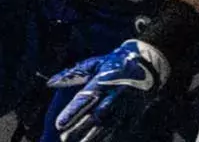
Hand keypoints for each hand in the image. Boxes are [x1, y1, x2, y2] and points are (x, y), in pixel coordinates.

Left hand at [46, 40, 170, 141]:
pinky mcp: (133, 115)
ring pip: (106, 126)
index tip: (58, 124)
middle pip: (94, 117)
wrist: (148, 65)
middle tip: (63, 139)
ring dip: (92, 137)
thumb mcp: (93, 64)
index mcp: (103, 82)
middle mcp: (114, 96)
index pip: (84, 100)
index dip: (71, 113)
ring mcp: (125, 107)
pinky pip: (119, 129)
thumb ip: (72, 75)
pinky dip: (108, 138)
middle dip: (78, 129)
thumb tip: (50, 83)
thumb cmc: (114, 63)